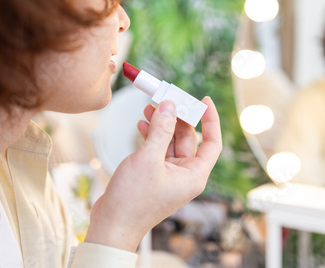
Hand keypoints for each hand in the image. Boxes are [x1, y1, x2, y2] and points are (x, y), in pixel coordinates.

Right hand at [84, 97, 221, 251]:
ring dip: (161, 124)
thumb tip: (170, 105)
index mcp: (194, 175)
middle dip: (177, 117)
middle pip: (188, 138)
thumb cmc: (132, 200)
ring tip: (148, 108)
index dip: (211, 120)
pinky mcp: (154, 174)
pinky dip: (151, 136)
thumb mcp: (148, 159)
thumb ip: (161, 130)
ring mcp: (169, 175)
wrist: (111, 225)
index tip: (204, 100)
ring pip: (171, 141)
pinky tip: (141, 125)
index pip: (212, 143)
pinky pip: (158, 149)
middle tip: (165, 99)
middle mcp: (185, 175)